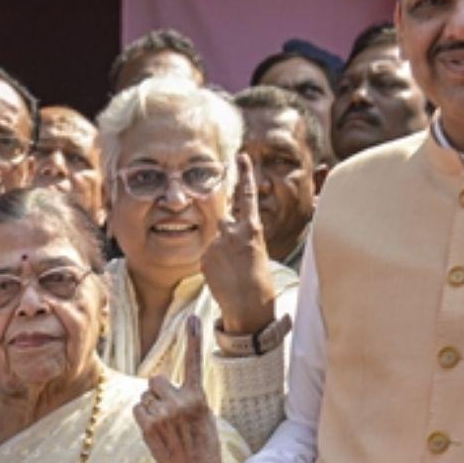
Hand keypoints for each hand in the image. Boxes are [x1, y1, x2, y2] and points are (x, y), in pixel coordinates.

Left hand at [134, 316, 221, 462]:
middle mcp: (180, 403)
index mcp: (197, 398)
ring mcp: (162, 415)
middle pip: (156, 380)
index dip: (193, 339)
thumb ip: (187, 397)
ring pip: (146, 396)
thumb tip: (160, 385)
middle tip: (169, 410)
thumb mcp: (203, 416)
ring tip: (165, 426)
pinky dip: (144, 416)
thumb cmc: (201, 444)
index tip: (192, 317)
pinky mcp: (148, 427)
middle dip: (159, 391)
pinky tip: (156, 430)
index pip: (194, 363)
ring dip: (152, 406)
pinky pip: (138, 409)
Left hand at [201, 153, 275, 333]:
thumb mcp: (259, 252)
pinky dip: (214, 265)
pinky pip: (207, 256)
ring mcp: (216, 244)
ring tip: (232, 272)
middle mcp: (232, 231)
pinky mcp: (204, 257)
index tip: (241, 157)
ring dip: (221, 253)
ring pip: (214, 241)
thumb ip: (245, 237)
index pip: (247, 195)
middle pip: (223, 218)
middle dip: (226, 229)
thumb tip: (231, 235)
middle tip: (235, 249)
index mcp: (252, 228)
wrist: (248, 306)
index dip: (245, 174)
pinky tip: (222, 278)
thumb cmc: (259, 283)